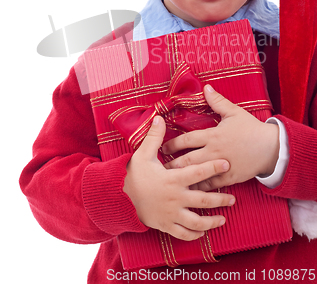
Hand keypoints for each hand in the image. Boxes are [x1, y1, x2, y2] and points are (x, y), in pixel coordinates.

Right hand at [123, 115, 235, 240]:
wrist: (118, 198)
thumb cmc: (133, 175)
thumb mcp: (143, 154)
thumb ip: (154, 137)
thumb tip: (159, 117)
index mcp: (172, 179)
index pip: (198, 172)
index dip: (214, 167)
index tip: (226, 163)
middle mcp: (175, 198)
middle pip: (203, 200)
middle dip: (220, 199)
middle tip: (232, 199)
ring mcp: (171, 214)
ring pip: (196, 221)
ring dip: (212, 222)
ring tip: (223, 219)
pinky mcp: (165, 225)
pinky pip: (183, 233)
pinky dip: (194, 234)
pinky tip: (202, 232)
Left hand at [163, 85, 279, 189]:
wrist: (271, 148)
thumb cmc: (251, 129)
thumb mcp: (234, 112)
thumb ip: (218, 102)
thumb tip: (206, 88)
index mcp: (213, 135)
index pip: (187, 139)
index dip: (173, 143)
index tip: (162, 147)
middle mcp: (214, 152)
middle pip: (187, 159)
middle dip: (172, 163)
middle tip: (160, 167)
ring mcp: (221, 166)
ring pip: (197, 174)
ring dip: (182, 177)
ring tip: (169, 180)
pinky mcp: (229, 177)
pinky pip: (211, 184)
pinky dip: (200, 188)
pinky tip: (190, 191)